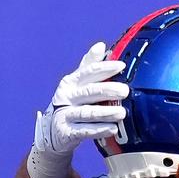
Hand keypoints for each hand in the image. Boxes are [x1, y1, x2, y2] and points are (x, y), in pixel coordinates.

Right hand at [27, 42, 128, 177]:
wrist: (53, 131)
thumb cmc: (70, 104)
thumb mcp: (77, 84)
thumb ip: (89, 66)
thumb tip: (101, 45)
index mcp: (70, 82)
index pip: (88, 72)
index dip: (105, 68)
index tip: (121, 66)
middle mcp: (66, 96)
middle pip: (89, 91)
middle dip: (108, 90)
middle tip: (125, 91)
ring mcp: (65, 115)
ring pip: (88, 112)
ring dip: (106, 113)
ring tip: (122, 113)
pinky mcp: (66, 132)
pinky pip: (85, 131)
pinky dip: (99, 130)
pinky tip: (113, 129)